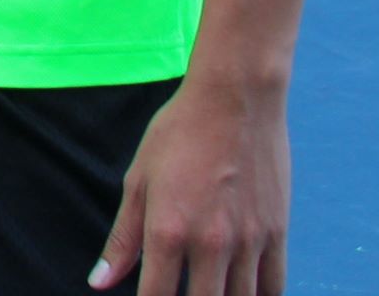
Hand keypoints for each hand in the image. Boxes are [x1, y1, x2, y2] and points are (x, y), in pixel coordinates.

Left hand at [89, 74, 290, 295]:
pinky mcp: (278, 235)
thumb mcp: (138, 180)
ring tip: (206, 290)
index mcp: (168, 230)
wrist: (235, 102)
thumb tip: (100, 283)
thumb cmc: (178, 134)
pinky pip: (274, 287)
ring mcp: (249, 242)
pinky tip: (241, 292)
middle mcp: (210, 243)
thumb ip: (122, 238)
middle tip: (178, 290)